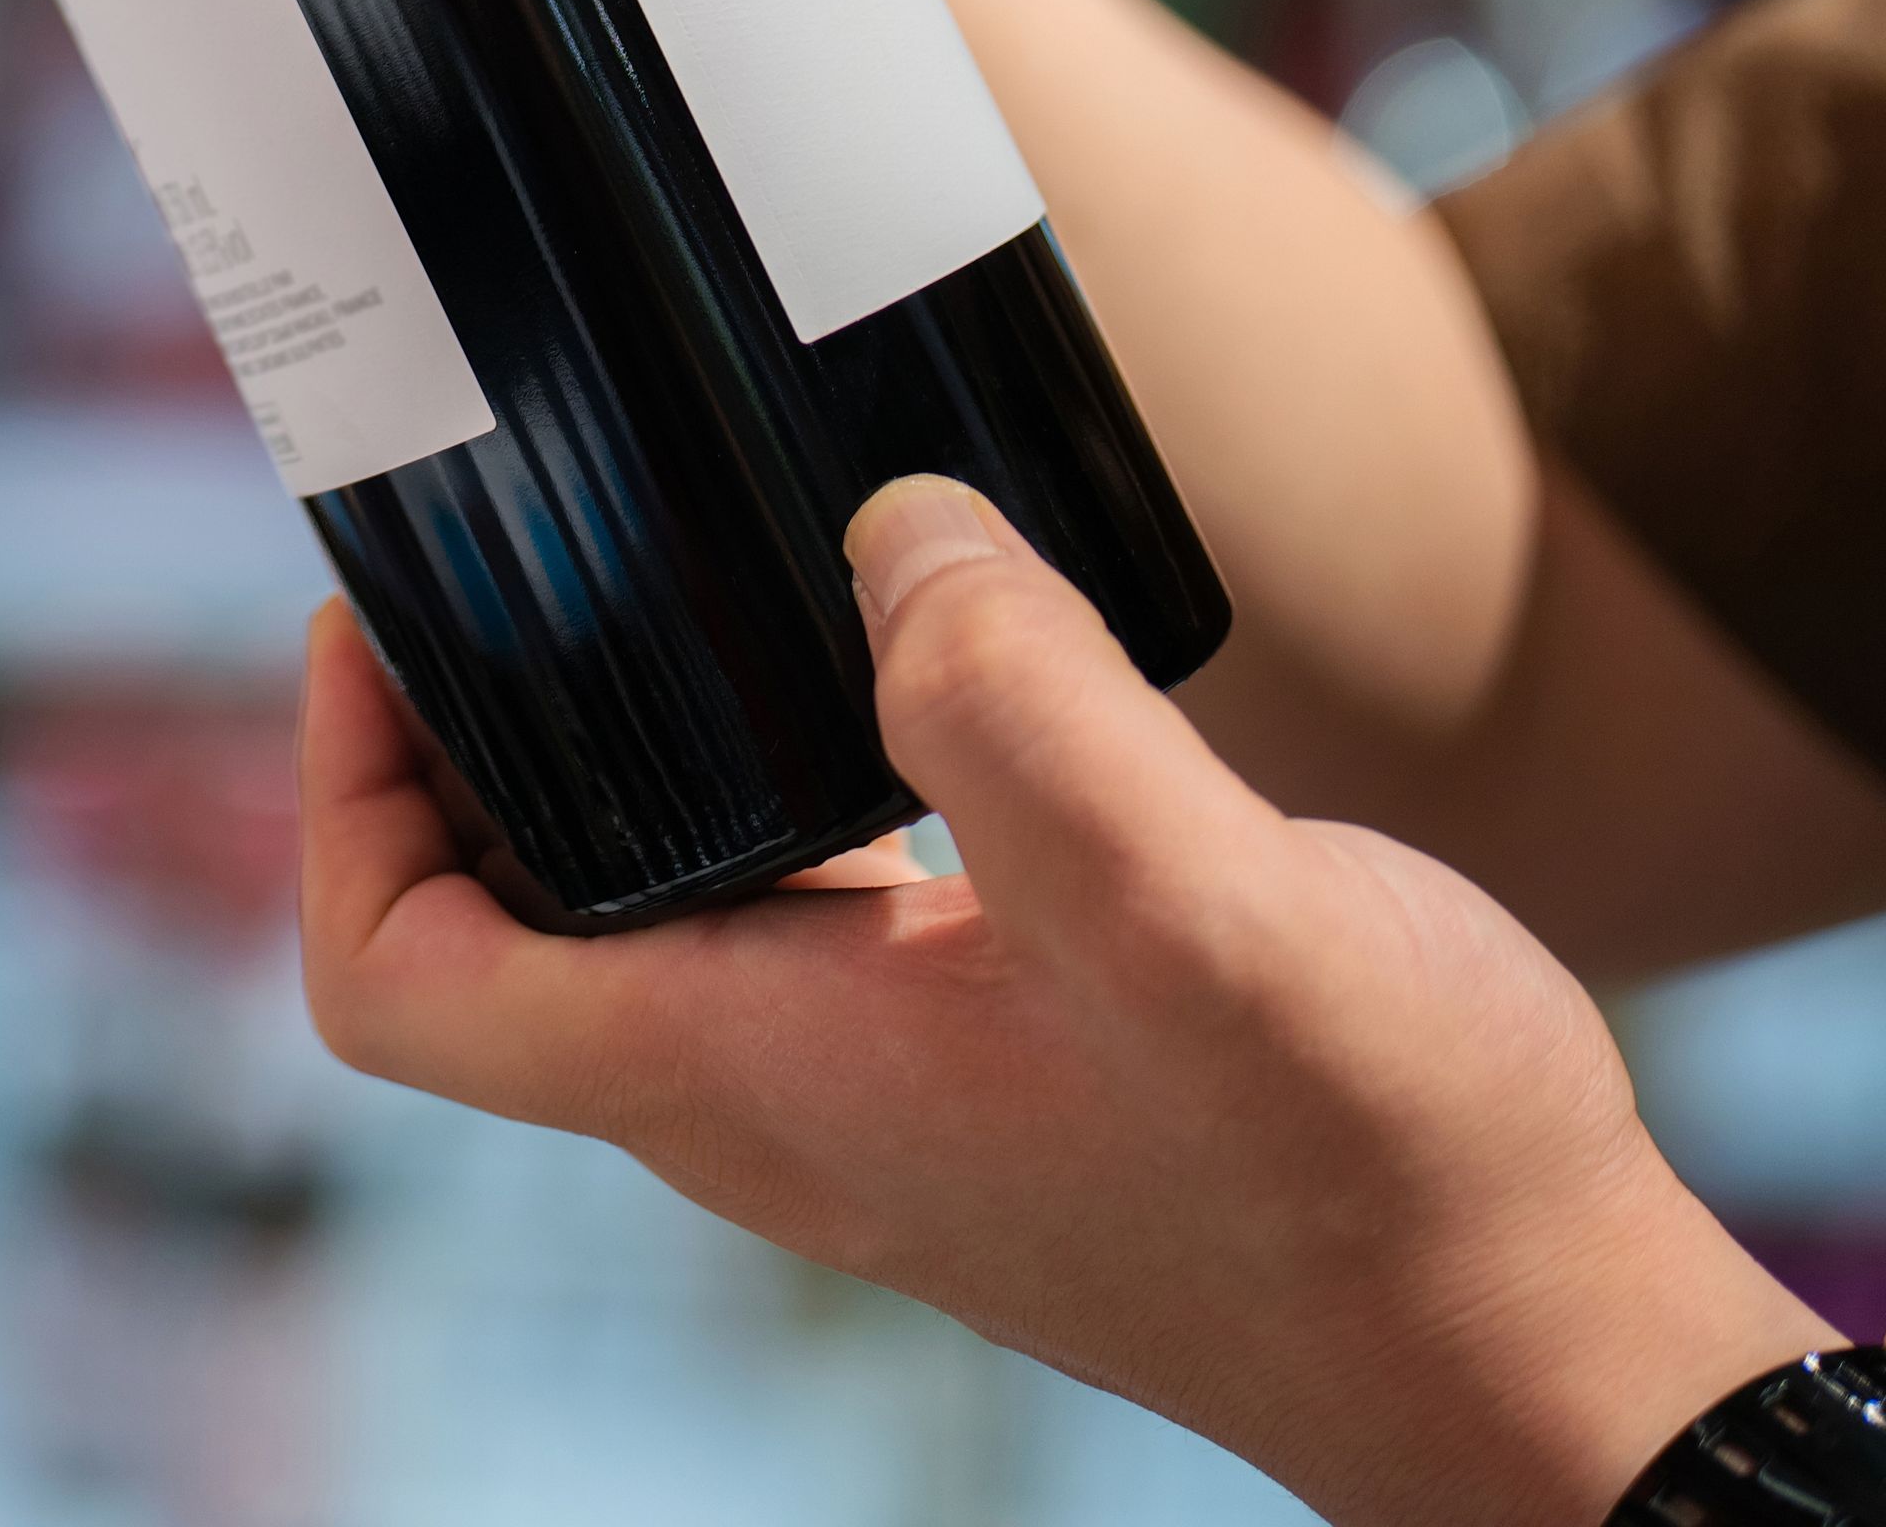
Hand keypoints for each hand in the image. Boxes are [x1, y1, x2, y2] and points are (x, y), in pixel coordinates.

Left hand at [300, 476, 1833, 1526]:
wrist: (1545, 1352)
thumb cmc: (1381, 1177)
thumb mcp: (1202, 910)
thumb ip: (1022, 707)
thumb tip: (889, 536)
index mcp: (739, 1078)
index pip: (393, 981)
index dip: (339, 799)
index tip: (381, 624)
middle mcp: (768, 1100)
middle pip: (493, 916)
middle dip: (460, 729)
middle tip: (510, 532)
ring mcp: (876, 1088)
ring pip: (647, 899)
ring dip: (616, 741)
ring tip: (662, 552)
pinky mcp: (989, 1057)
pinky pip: (800, 900)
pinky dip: (776, 770)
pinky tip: (890, 651)